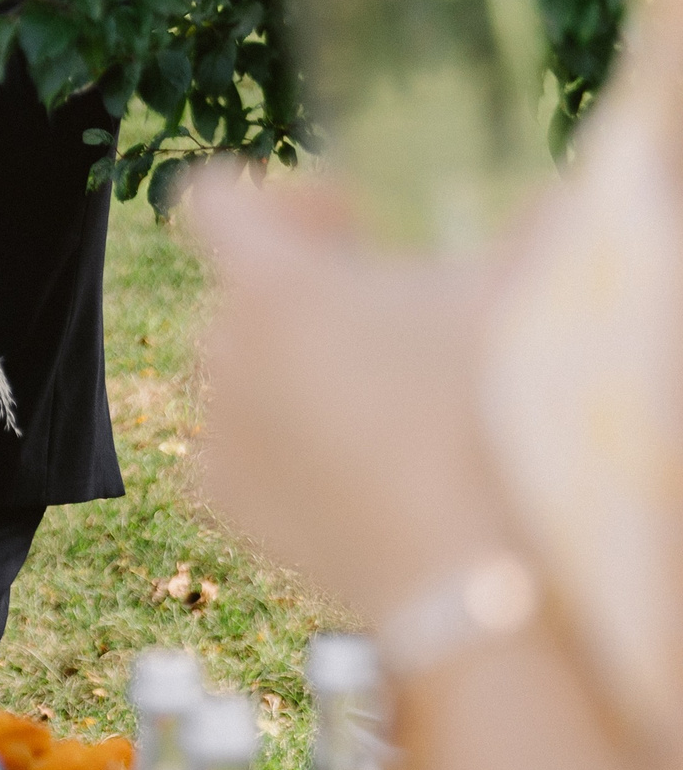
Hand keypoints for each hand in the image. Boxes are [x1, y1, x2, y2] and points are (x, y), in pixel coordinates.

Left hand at [181, 164, 512, 623]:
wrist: (467, 572)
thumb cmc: (486, 413)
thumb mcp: (515, 300)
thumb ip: (529, 228)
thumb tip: (556, 200)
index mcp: (269, 282)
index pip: (214, 199)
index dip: (280, 197)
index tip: (348, 220)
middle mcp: (221, 348)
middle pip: (241, 288)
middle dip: (308, 287)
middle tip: (388, 310)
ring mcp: (216, 427)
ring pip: (242, 368)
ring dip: (295, 364)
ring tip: (384, 389)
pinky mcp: (224, 499)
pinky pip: (240, 444)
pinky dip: (283, 442)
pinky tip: (355, 457)